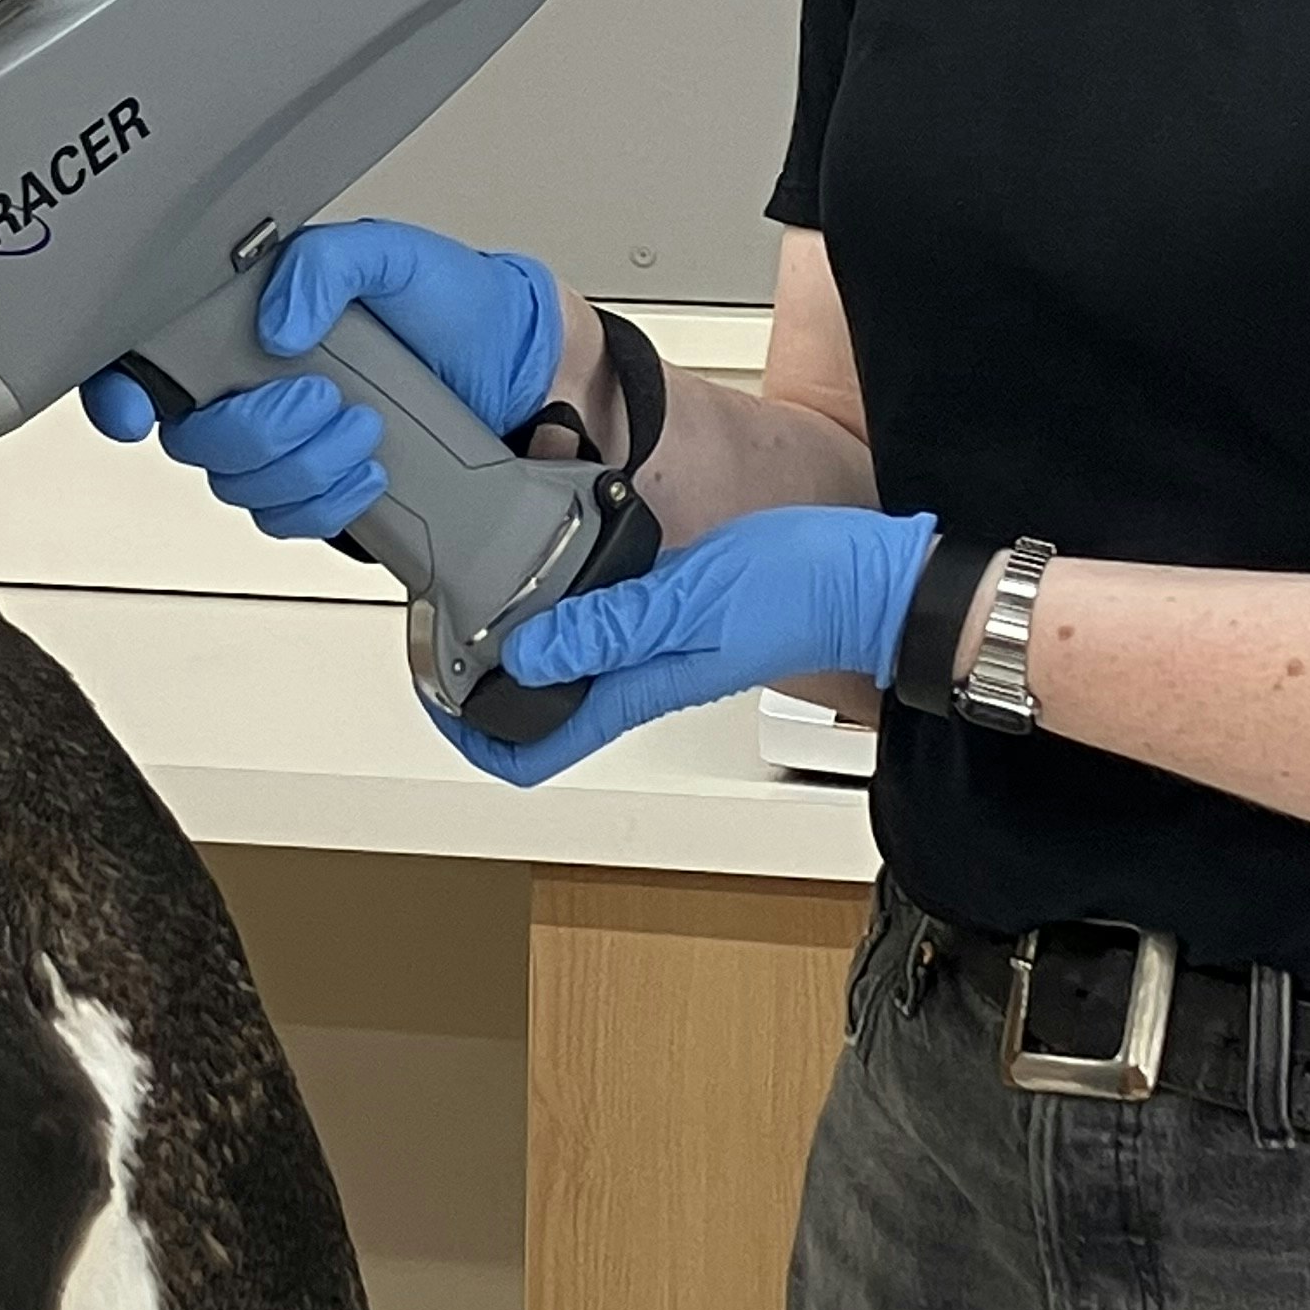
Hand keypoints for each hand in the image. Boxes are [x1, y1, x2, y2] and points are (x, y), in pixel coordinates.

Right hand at [76, 220, 564, 543]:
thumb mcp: (391, 254)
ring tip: (363, 426)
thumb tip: (276, 317)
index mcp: (248, 317)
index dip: (117, 389)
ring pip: (239, 484)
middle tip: (321, 399)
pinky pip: (288, 519)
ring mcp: (285, 439)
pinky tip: (368, 469)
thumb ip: (325, 263)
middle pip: (192, 438)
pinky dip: (327, 501)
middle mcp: (253, 381)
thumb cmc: (454, 304)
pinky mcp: (321, 485)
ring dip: (302, 465)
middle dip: (257, 429)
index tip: (135, 407)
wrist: (520, 370)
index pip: (147, 359)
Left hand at [437, 504, 938, 785]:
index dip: (475, 739)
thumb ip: (608, 626)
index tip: (438, 702)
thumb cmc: (801, 593)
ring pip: (567, 661)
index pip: (535, 750)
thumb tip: (527, 652)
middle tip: (441, 632)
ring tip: (482, 591)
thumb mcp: (688, 601)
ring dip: (521, 637)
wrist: (871, 579)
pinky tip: (559, 558)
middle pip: (539, 704)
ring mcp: (656, 647)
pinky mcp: (674, 613)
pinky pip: (603, 619)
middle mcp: (640, 677)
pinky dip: (567, 599)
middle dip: (482, 680)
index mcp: (636, 688)